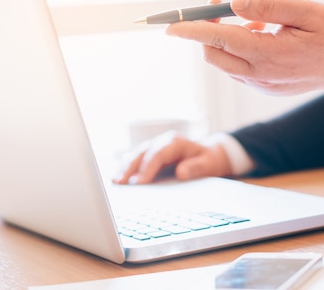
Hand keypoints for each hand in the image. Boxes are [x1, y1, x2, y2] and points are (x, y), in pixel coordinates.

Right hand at [112, 131, 232, 183]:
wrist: (208, 154)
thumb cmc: (207, 160)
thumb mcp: (207, 164)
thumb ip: (195, 167)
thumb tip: (181, 173)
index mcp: (175, 142)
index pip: (157, 154)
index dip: (147, 168)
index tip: (139, 183)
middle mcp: (162, 141)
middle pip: (142, 153)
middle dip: (130, 168)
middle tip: (120, 183)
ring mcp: (154, 147)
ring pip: (136, 155)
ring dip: (124, 168)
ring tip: (115, 182)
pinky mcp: (150, 154)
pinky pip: (135, 159)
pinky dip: (126, 168)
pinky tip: (118, 179)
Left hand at [166, 0, 323, 101]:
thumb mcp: (308, 11)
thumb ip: (270, 5)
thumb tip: (235, 3)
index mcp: (268, 54)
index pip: (219, 39)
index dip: (192, 31)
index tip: (170, 25)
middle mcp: (258, 74)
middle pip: (214, 54)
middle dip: (204, 30)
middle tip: (215, 4)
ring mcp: (259, 84)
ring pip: (223, 62)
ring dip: (224, 38)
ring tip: (255, 21)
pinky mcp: (263, 87)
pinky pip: (237, 68)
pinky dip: (237, 48)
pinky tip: (260, 34)